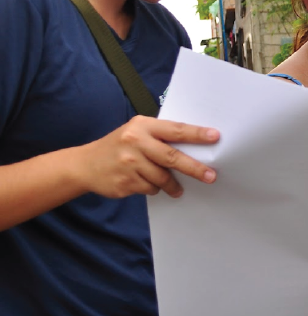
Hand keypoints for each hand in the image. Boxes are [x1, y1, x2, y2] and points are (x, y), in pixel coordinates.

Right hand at [77, 116, 219, 198]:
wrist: (85, 164)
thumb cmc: (120, 145)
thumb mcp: (137, 131)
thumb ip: (160, 136)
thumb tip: (194, 148)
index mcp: (143, 126)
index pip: (175, 129)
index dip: (196, 134)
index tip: (215, 137)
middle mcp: (135, 142)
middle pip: (172, 157)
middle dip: (194, 168)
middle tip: (210, 176)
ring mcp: (129, 163)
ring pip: (162, 178)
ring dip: (172, 185)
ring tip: (177, 188)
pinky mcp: (124, 182)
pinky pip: (150, 189)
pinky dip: (154, 188)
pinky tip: (146, 183)